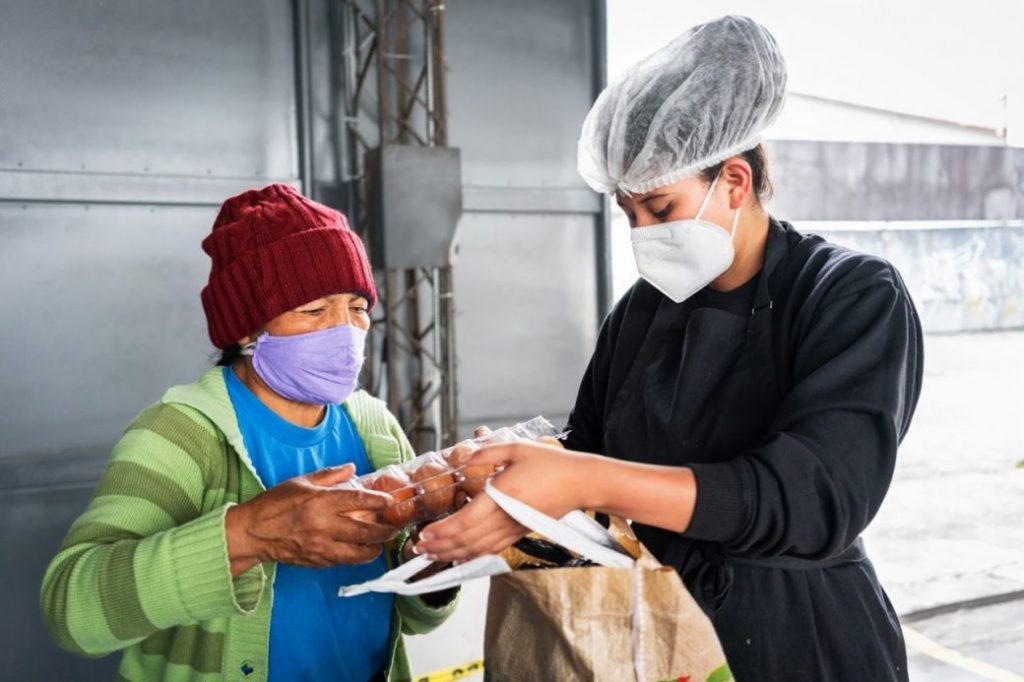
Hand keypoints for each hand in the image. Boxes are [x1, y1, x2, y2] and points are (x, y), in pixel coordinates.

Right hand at [226, 464, 396, 575]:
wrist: (251, 533)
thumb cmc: (274, 505)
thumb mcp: (301, 482)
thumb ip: (329, 475)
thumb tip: (352, 469)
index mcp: (319, 501)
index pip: (358, 500)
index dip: (378, 501)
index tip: (390, 501)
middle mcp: (322, 525)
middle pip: (364, 531)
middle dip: (384, 531)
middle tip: (394, 527)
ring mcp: (319, 546)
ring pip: (357, 553)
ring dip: (373, 549)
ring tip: (381, 543)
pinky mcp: (315, 561)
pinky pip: (342, 561)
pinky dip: (354, 557)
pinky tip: (360, 551)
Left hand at [414, 440, 594, 562]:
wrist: (580, 483)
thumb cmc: (551, 464)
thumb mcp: (517, 448)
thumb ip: (488, 452)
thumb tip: (465, 457)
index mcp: (502, 495)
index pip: (464, 521)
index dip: (441, 532)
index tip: (423, 534)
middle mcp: (505, 517)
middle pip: (466, 540)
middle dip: (439, 547)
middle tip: (418, 550)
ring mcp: (513, 528)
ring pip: (477, 549)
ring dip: (452, 554)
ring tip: (431, 556)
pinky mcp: (520, 532)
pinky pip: (491, 548)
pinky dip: (472, 554)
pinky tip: (459, 554)